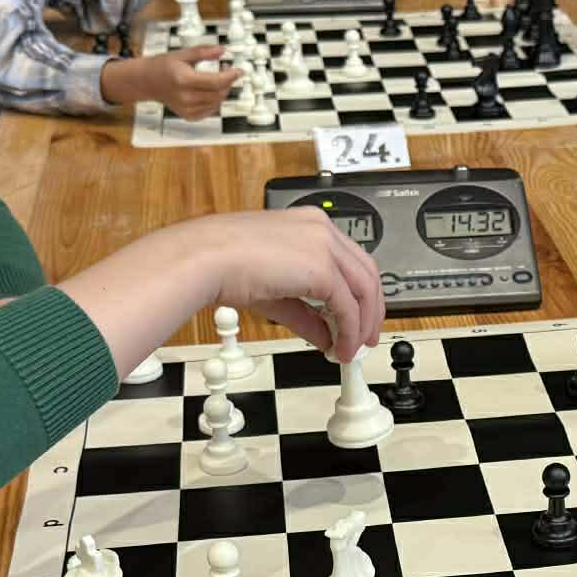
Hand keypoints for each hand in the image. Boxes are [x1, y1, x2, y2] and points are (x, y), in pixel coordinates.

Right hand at [138, 46, 240, 118]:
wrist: (147, 82)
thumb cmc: (164, 66)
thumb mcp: (182, 54)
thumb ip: (203, 52)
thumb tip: (223, 50)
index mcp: (184, 80)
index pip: (215, 82)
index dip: (230, 77)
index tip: (239, 71)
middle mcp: (186, 97)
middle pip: (218, 94)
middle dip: (227, 83)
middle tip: (227, 72)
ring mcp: (187, 109)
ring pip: (216, 103)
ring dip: (222, 92)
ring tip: (217, 80)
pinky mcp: (188, 116)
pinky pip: (210, 110)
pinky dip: (214, 101)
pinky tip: (208, 91)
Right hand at [171, 207, 384, 360]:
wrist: (205, 259)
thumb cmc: (225, 264)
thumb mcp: (276, 292)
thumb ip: (306, 314)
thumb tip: (325, 337)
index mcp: (311, 226)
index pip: (351, 261)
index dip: (361, 294)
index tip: (359, 318)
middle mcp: (322, 231)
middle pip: (366, 273)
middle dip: (371, 311)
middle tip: (364, 339)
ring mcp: (325, 246)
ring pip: (364, 289)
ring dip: (363, 325)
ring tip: (352, 350)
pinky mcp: (322, 268)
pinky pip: (348, 306)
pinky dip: (349, 331)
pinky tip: (339, 348)